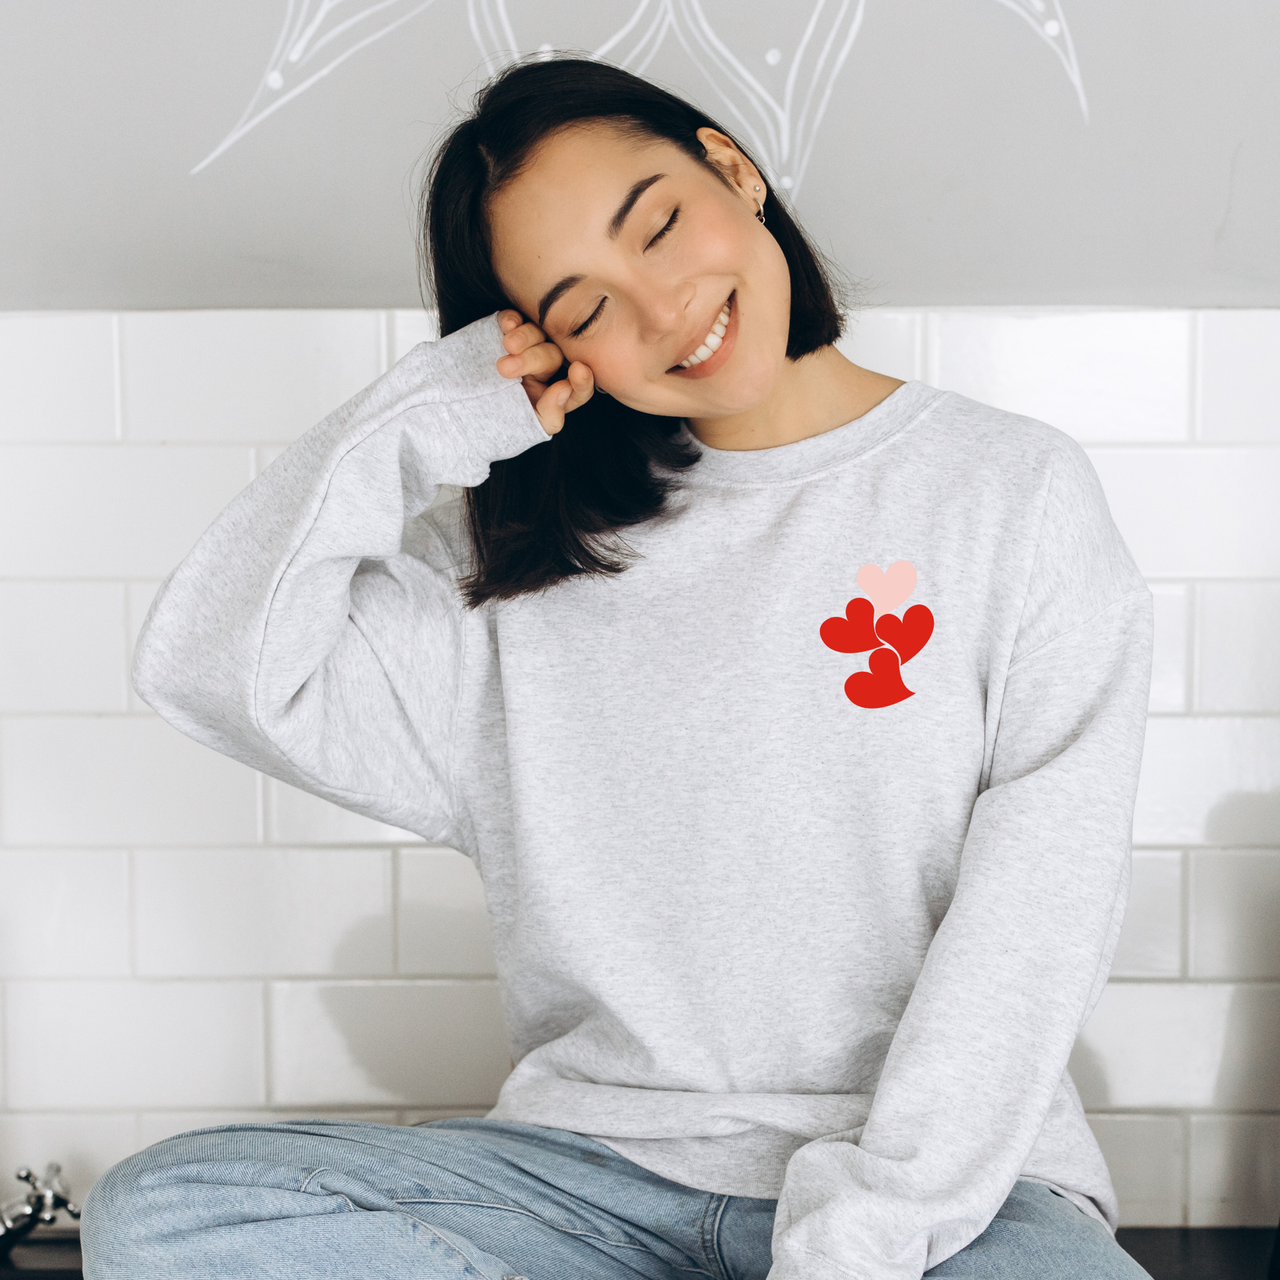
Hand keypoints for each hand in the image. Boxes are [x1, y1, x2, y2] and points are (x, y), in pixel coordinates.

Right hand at [495, 310, 594, 435]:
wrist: (454, 413)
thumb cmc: (493, 426)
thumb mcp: (525, 428)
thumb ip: (550, 415)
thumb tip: (564, 388)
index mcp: (553, 392)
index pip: (577, 385)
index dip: (582, 379)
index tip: (578, 370)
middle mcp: (542, 368)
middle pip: (551, 356)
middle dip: (532, 359)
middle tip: (506, 368)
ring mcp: (524, 348)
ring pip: (537, 333)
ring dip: (525, 337)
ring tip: (507, 345)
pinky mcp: (503, 332)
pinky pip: (513, 319)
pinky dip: (511, 319)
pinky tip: (507, 324)